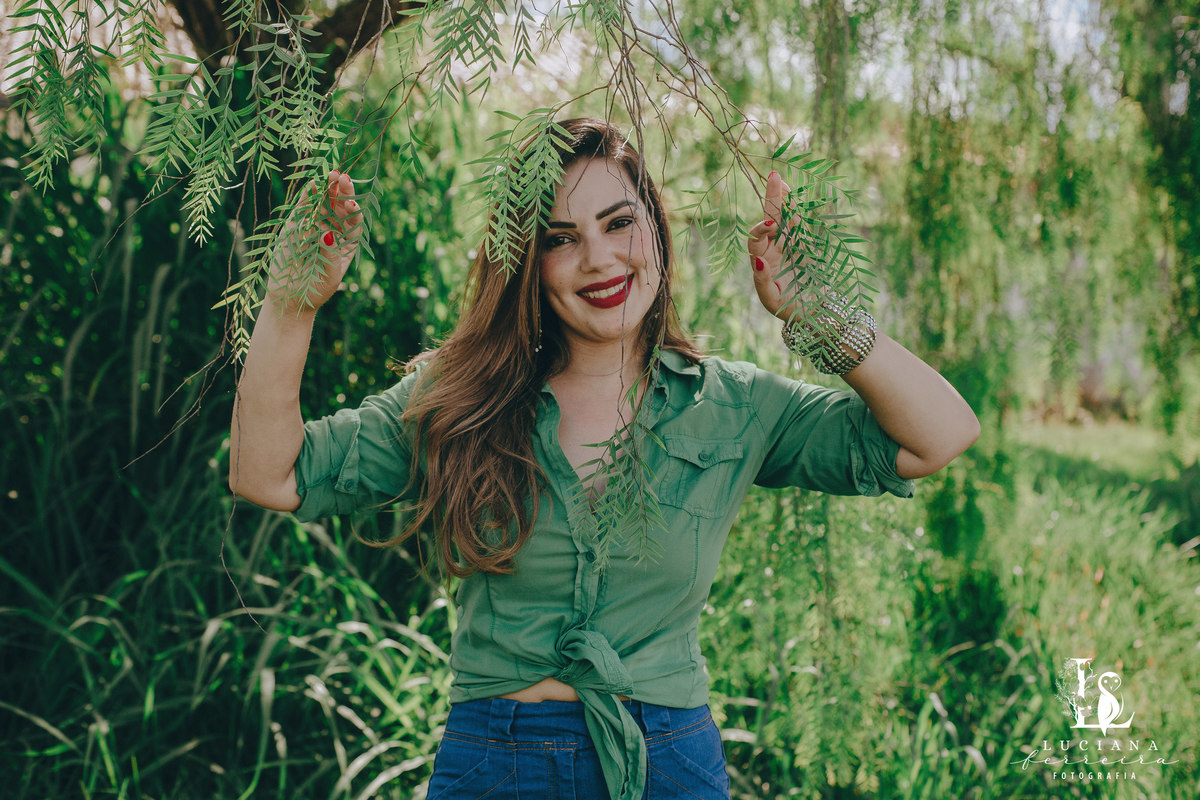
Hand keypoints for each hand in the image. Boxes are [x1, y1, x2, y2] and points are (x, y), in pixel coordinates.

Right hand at [268, 170, 363, 314]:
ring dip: (327, 188)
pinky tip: (313, 184)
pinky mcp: (296, 226)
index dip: (353, 211)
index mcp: (347, 241)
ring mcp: (314, 225)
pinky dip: (308, 197)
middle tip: (342, 177)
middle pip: (339, 206)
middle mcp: (332, 230)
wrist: (292, 297)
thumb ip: (328, 253)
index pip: (353, 221)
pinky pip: (304, 209)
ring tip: (330, 174)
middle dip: (342, 192)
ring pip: (323, 203)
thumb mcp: (329, 274)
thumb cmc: (317, 288)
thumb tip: (325, 232)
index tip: (352, 204)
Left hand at [746, 170, 819, 323]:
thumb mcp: (770, 299)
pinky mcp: (804, 245)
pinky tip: (791, 195)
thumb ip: (762, 281)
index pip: (756, 240)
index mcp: (761, 262)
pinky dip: (795, 209)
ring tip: (780, 179)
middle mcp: (773, 249)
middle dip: (771, 199)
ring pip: (785, 218)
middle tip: (774, 176)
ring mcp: (789, 245)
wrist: (810, 312)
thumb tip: (758, 261)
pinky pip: (799, 224)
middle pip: (769, 220)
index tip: (770, 226)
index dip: (760, 230)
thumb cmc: (786, 307)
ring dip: (783, 199)